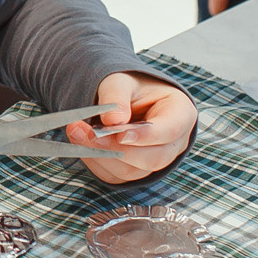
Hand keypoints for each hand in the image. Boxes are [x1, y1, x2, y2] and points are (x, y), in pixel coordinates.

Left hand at [64, 73, 198, 183]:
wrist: (125, 98)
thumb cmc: (130, 88)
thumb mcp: (121, 80)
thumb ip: (116, 95)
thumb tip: (112, 120)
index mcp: (180, 114)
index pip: (169, 130)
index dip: (145, 136)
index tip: (120, 134)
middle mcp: (174, 143)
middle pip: (153, 158)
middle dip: (117, 149)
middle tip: (88, 133)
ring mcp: (155, 161)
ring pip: (132, 172)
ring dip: (101, 156)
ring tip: (76, 132)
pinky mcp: (135, 172)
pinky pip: (116, 177)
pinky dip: (96, 163)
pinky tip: (82, 143)